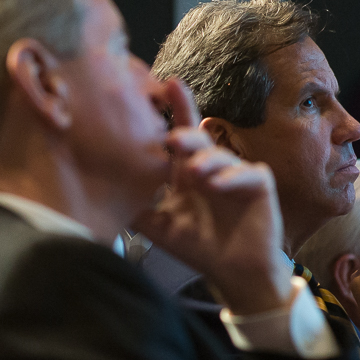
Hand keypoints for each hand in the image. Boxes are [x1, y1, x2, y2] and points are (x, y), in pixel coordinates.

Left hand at [133, 80, 293, 314]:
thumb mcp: (158, 227)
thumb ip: (136, 206)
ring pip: (221, 156)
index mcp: (187, 171)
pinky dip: (231, 177)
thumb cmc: (198, 246)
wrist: (234, 272)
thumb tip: (100, 190)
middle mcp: (211, 166)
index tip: (164, 87)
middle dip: (185, 134)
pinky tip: (215, 185)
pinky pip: (247, 174)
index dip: (175, 109)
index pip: (180, 136)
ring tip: (193, 172)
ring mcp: (236, 172)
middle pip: (199, 139)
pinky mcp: (259, 183)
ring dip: (206, 162)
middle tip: (171, 139)